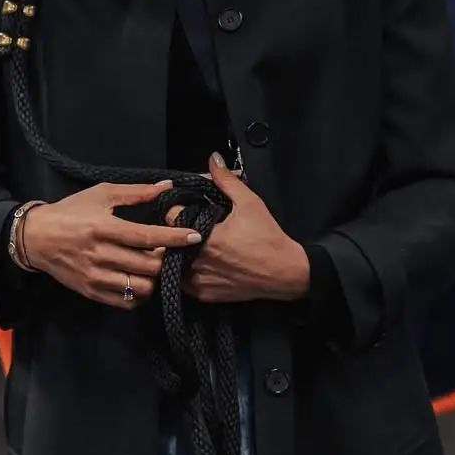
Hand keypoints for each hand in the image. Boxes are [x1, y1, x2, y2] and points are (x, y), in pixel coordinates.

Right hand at [22, 180, 202, 308]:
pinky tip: (138, 279)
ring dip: (153, 278)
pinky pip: (126, 302)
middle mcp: (101, 255)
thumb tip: (166, 186)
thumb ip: (136, 193)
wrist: (36, 237)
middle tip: (167, 250)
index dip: (174, 238)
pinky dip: (139, 294)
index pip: (147, 237)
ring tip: (152, 265)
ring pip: (140, 288)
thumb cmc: (71, 211)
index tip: (195, 236)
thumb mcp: (101, 194)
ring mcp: (96, 277)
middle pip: (148, 266)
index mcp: (104, 227)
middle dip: (165, 259)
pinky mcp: (92, 293)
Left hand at [166, 153, 308, 303]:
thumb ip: (226, 180)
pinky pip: (184, 282)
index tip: (183, 206)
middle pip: (170, 241)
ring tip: (187, 242)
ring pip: (173, 264)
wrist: (285, 273)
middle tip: (185, 223)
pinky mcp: (206, 295)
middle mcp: (199, 262)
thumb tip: (213, 159)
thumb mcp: (249, 203)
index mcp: (206, 239)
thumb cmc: (268, 238)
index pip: (172, 218)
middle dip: (174, 230)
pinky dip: (185, 271)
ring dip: (176, 252)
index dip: (176, 208)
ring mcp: (200, 281)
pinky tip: (195, 261)